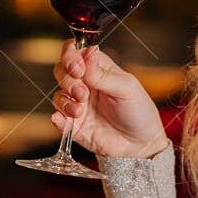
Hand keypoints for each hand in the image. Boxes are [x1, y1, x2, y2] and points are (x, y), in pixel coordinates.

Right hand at [51, 39, 168, 158]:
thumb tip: (89, 52)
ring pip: (58, 95)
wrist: (141, 145)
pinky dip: (57, 118)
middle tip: (83, 93)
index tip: (77, 68)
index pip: (76, 52)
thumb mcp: (127, 89)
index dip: (70, 55)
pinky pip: (58, 119)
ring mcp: (78, 105)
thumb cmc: (139, 112)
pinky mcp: (74, 125)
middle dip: (67, 80)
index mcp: (99, 70)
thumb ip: (104, 75)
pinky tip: (62, 121)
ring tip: (80, 110)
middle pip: (61, 71)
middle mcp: (86, 85)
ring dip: (65, 101)